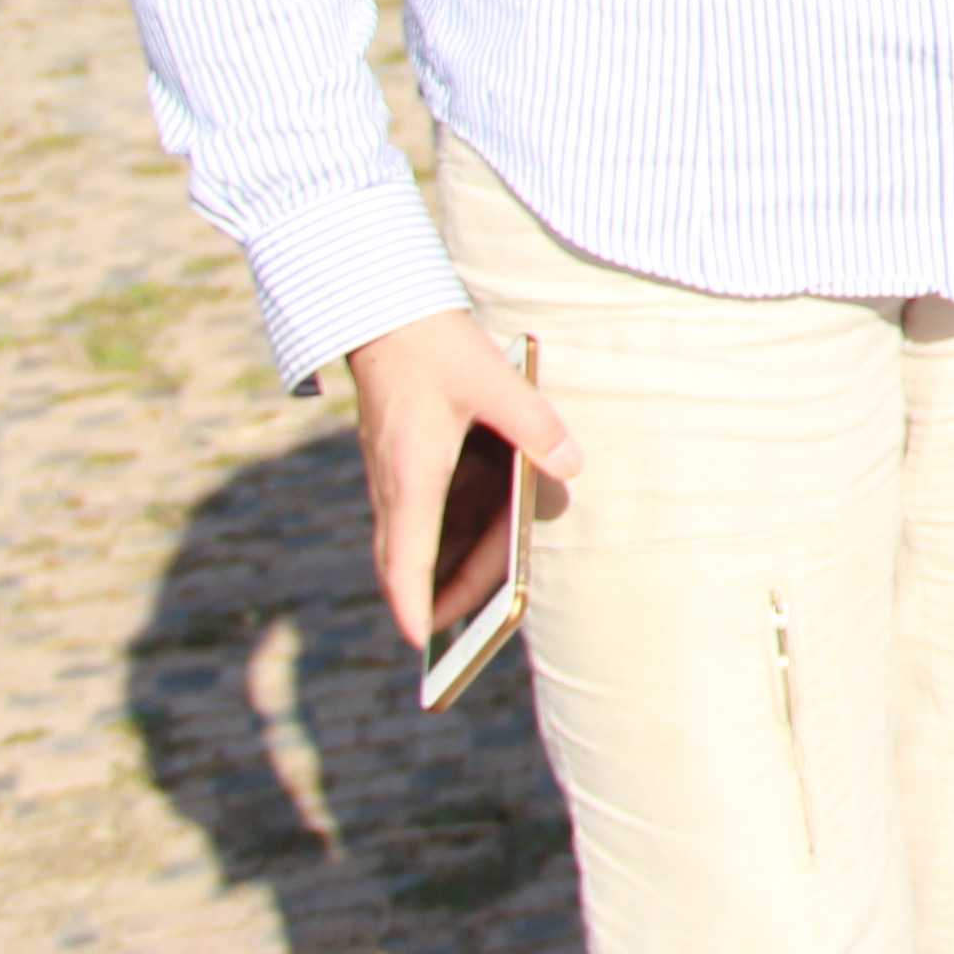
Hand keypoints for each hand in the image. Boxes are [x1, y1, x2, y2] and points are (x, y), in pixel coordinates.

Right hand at [342, 310, 581, 649]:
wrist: (385, 311)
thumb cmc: (436, 347)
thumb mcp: (492, 381)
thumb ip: (533, 424)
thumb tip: (569, 466)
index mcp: (412, 473)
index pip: (404, 557)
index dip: (410, 602)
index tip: (419, 642)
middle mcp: (394, 482)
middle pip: (407, 558)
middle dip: (430, 597)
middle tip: (450, 638)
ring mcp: (391, 472)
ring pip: (410, 536)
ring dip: (436, 567)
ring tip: (465, 604)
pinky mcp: (398, 458)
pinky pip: (416, 511)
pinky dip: (437, 535)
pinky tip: (465, 545)